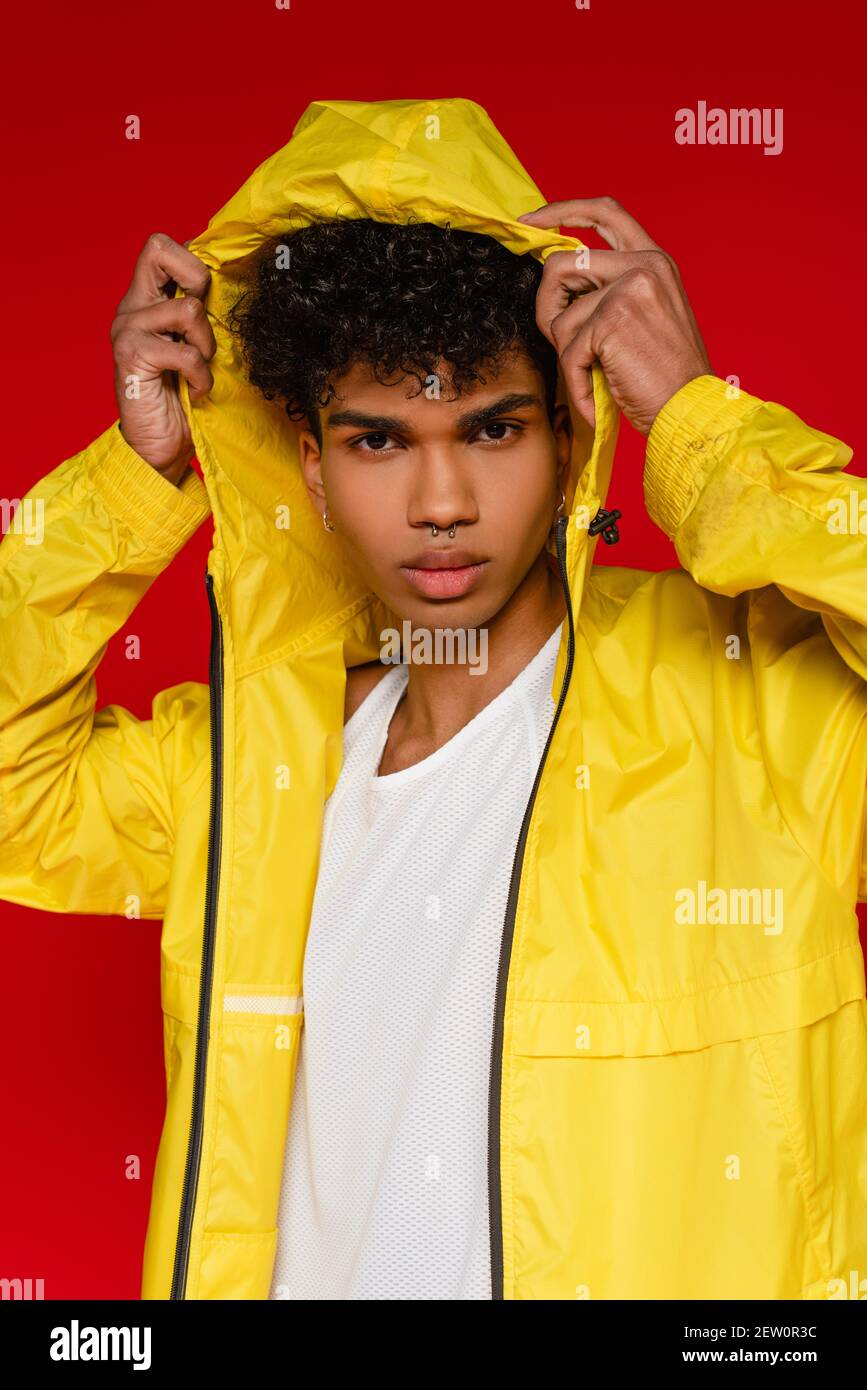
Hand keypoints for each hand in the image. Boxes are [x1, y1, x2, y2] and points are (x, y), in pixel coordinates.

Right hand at [110, 233, 215, 483]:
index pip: (161, 246)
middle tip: (201, 322)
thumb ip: (202, 319)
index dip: (193, 262)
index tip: (206, 299)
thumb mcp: (198, 350)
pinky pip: (185, 353)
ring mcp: (128, 329)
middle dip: (197, 279)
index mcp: (148, 301)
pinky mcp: (132, 355)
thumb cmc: (182, 400)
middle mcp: (133, 308)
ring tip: (199, 370)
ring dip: (206, 345)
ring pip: (188, 308)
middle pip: (158, 248)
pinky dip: (201, 377)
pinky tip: (195, 392)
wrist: (158, 449)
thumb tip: (236, 288)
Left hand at [518, 197, 711, 434]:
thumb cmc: (667, 375)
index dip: (562, 211)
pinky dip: (575, 383)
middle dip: (545, 305)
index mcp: (654, 260)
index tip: (532, 221)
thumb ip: (613, 289)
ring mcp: (628, 290)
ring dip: (567, 354)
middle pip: (561, 264)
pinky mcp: (612, 322)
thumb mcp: (648, 315)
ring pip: (559, 317)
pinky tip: (592, 399)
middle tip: (558, 340)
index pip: (604, 213)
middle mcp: (643, 266)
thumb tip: (557, 286)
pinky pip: (568, 352)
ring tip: (594, 375)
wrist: (691, 408)